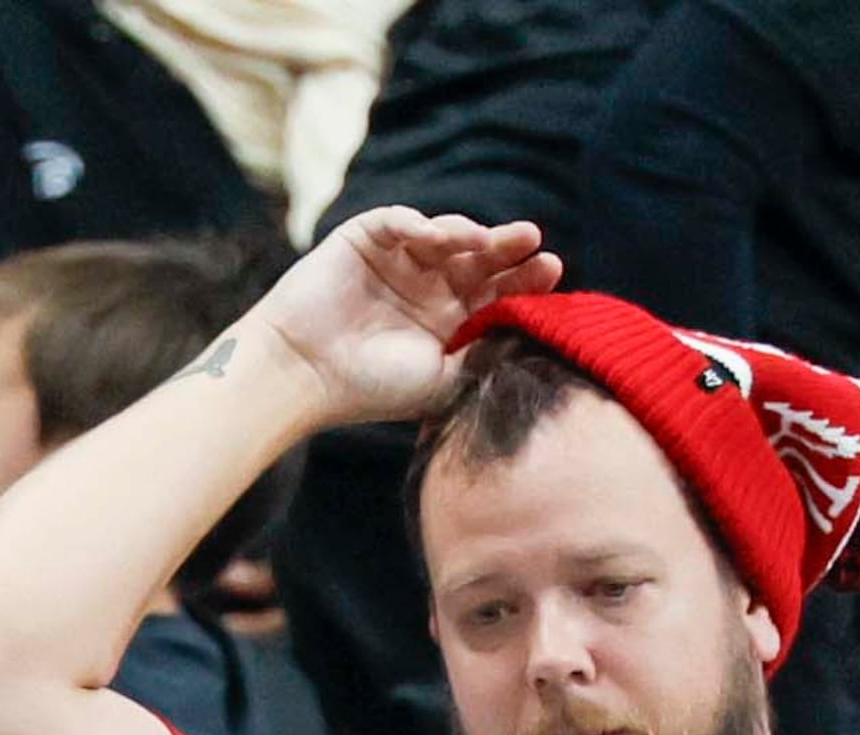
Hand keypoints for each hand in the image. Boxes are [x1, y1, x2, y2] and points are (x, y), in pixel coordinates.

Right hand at [240, 208, 562, 431]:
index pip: (499, 291)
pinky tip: (434, 236)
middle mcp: (429, 287)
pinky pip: (398, 221)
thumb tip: (534, 330)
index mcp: (451, 321)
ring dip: (466, 233)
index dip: (526, 279)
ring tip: (484, 241)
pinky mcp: (366, 239)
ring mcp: (399, 261)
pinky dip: (417, 223)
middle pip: (479, 258)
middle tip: (531, 239)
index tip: (552, 270)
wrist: (307, 375)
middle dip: (507, 248)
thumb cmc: (374, 388)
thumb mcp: (445, 380)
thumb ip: (486, 353)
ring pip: (444, 235)